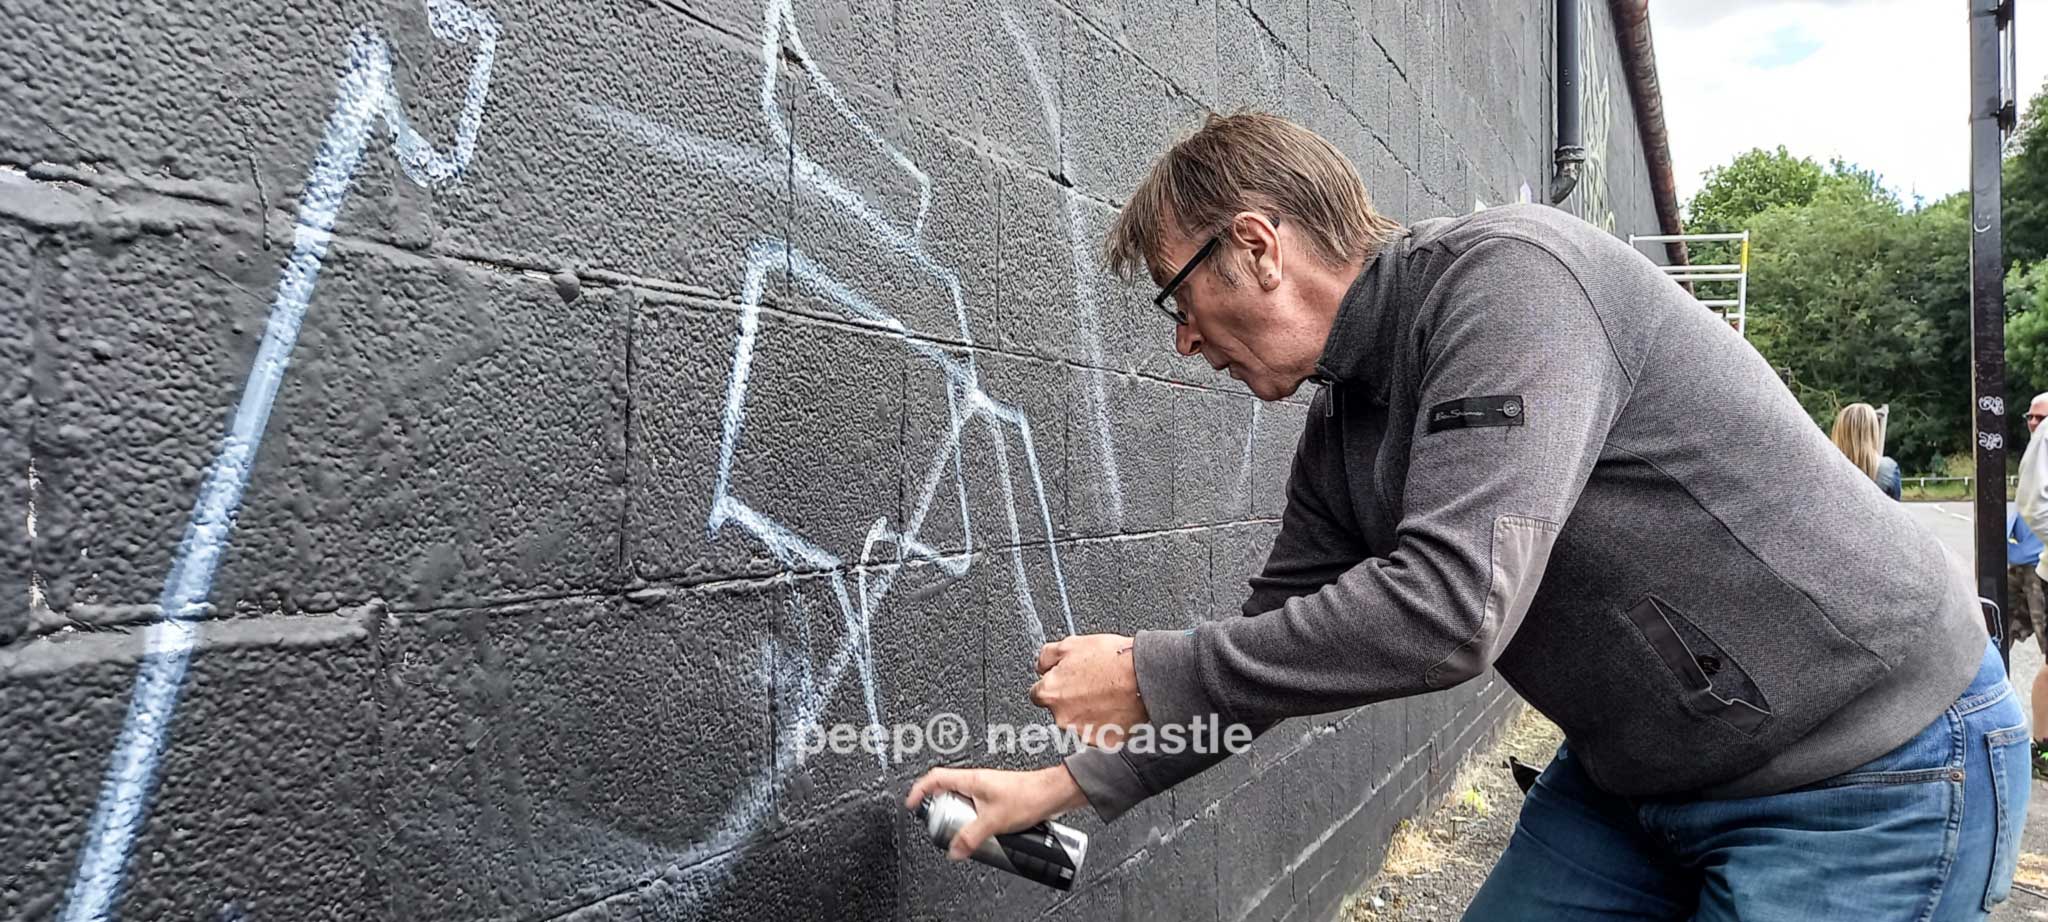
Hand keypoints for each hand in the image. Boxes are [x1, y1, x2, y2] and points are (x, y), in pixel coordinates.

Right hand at [904, 765, 1089, 859]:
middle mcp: (977, 781)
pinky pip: (977, 807)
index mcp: (970, 779)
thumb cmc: (1029, 796)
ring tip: (964, 832)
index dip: (919, 790)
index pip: (935, 777)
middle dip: (940, 810)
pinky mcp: (997, 797)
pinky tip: (983, 832)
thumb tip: (954, 850)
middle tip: (941, 826)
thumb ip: (971, 837)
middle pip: (946, 791)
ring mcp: (987, 788)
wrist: (1052, 794)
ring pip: (963, 800)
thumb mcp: (994, 821)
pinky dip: (974, 819)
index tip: (912, 804)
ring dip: (959, 816)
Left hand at [1030, 633, 1147, 744]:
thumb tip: (1040, 665)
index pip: (1038, 693)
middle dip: (1072, 699)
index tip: (1067, 680)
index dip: (1054, 683)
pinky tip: (1116, 706)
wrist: (1145, 676)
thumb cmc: (1113, 659)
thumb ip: (1046, 656)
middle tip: (1093, 684)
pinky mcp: (1104, 740)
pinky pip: (1101, 732)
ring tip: (1108, 693)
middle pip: (1060, 709)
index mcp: (1049, 693)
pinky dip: (1106, 722)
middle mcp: (1062, 716)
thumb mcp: (1072, 644)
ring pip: (1080, 722)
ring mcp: (1083, 731)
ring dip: (1089, 711)